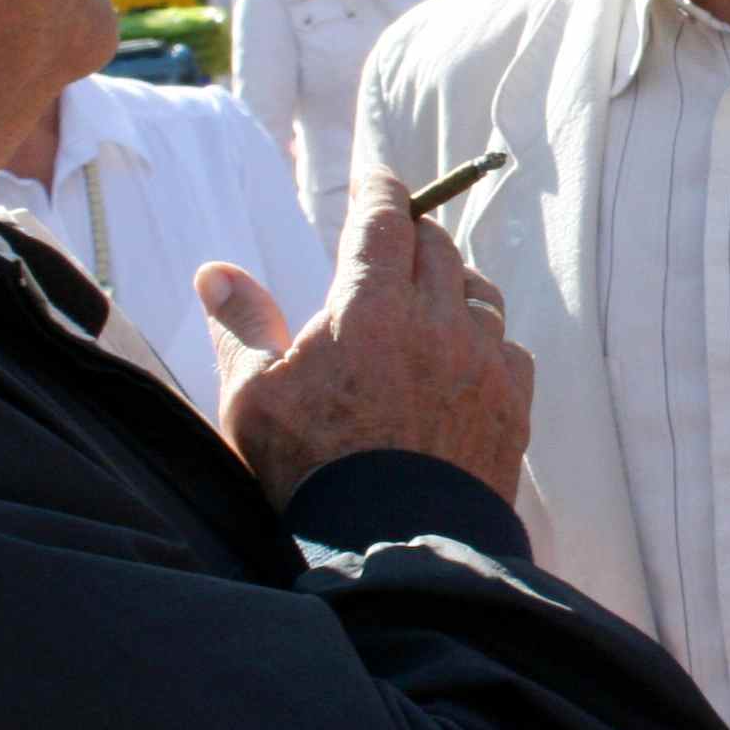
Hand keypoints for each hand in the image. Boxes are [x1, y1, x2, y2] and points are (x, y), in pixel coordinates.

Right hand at [202, 166, 530, 508]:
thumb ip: (241, 325)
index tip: (374, 179)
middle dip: (411, 235)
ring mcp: (483, 363)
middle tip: (390, 243)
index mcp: (371, 307)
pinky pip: (508, 348)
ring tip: (429, 297)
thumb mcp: (253, 398)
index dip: (379, 189)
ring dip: (454, 284)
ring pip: (480, 292)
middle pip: (436, 247)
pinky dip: (486, 341)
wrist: (392, 550)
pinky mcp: (512, 405)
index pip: (385, 219)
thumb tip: (216, 273)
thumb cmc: (311, 473)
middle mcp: (438, 322)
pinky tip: (463, 359)